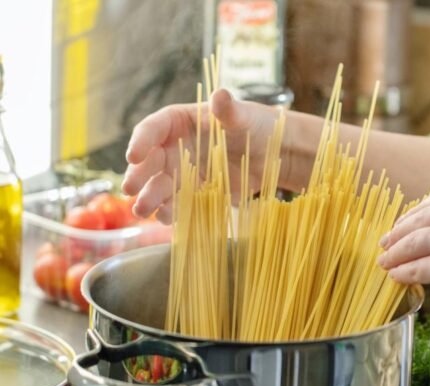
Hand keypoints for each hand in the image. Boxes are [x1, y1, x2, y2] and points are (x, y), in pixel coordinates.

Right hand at [122, 89, 280, 222]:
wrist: (271, 153)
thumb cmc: (254, 125)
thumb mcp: (243, 116)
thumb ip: (229, 109)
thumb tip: (220, 95)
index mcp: (178, 122)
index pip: (152, 129)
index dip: (141, 142)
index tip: (133, 156)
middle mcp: (174, 147)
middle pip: (149, 162)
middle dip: (138, 176)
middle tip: (130, 189)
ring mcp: (183, 172)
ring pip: (159, 186)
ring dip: (150, 199)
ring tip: (143, 211)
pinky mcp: (195, 193)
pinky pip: (179, 203)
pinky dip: (173, 212)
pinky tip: (168, 219)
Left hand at [378, 181, 429, 335]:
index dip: (417, 212)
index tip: (404, 223)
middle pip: (422, 217)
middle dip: (400, 232)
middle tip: (386, 243)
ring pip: (414, 242)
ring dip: (395, 253)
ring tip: (384, 261)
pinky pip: (417, 268)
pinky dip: (403, 273)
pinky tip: (395, 277)